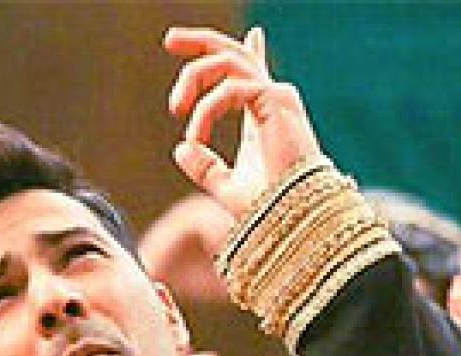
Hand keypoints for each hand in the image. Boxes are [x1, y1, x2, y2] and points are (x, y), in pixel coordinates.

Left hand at [164, 26, 324, 217]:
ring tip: (176, 108)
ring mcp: (275, 97)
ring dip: (194, 79)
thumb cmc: (268, 208)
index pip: (253, 75)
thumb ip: (205, 167)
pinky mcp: (274, 100)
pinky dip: (206, 110)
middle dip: (201, 41)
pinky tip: (197, 136)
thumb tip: (181, 148)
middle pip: (234, 54)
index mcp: (262, 116)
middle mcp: (271, 100)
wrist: (290, 217)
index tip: (255, 34)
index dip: (252, 51)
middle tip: (170, 39)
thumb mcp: (224, 186)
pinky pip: (229, 88)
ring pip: (227, 61)